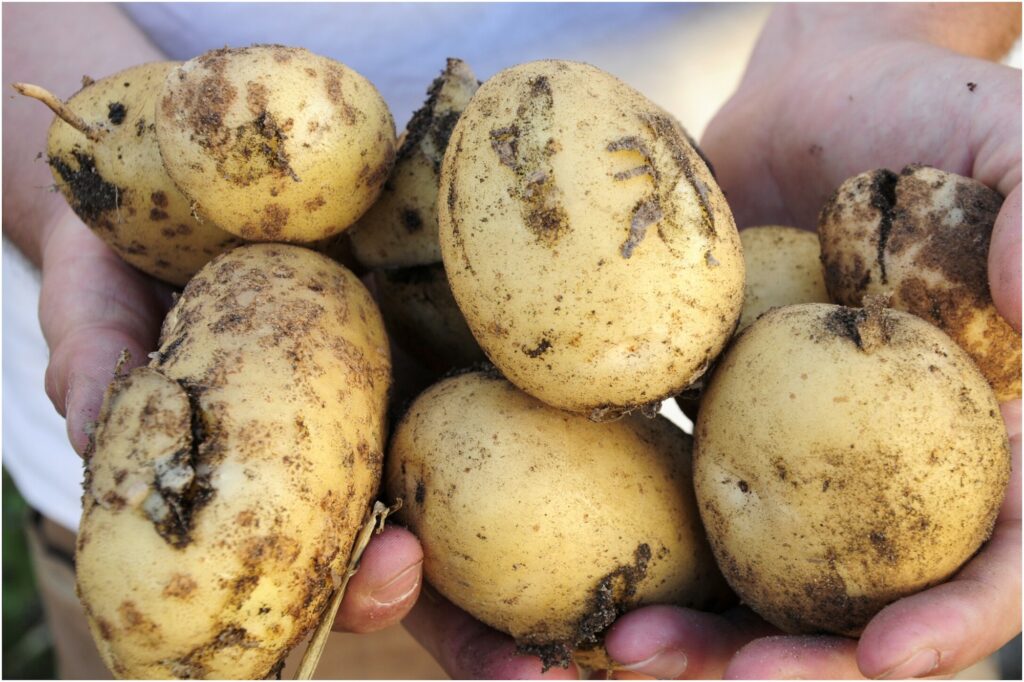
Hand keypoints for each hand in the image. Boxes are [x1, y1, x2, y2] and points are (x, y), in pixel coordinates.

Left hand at [604, 6, 1020, 678]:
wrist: (817, 91)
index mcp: (983, 432)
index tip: (884, 655)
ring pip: (757, 570)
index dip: (955, 616)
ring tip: (628, 648)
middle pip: (862, 595)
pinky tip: (580, 570)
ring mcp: (798, 447)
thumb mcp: (1019, 138)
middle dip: (804, 658)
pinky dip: (636, 538)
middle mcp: (889, 461)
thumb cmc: (934, 111)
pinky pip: (678, 488)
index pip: (999, 550)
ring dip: (701, 625)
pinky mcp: (716, 415)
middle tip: (733, 678)